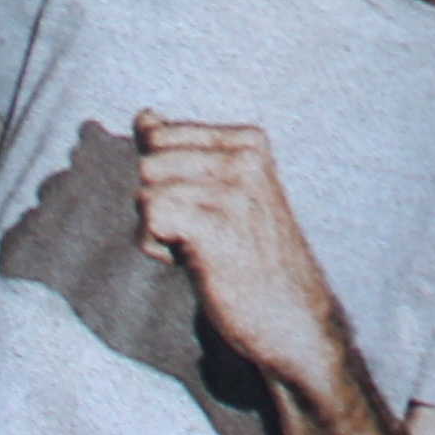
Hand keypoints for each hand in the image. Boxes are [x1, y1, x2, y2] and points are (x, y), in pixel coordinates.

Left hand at [133, 114, 352, 413]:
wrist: (291, 318)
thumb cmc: (251, 257)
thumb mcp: (222, 192)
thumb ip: (182, 152)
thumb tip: (143, 116)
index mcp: (248, 141)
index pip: (159, 133)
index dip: (163, 179)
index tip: (200, 208)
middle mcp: (244, 158)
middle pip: (148, 163)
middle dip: (157, 203)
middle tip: (198, 235)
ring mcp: (234, 191)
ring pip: (146, 192)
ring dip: (157, 231)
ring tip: (198, 251)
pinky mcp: (217, 227)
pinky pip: (150, 217)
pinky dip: (156, 246)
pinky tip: (189, 263)